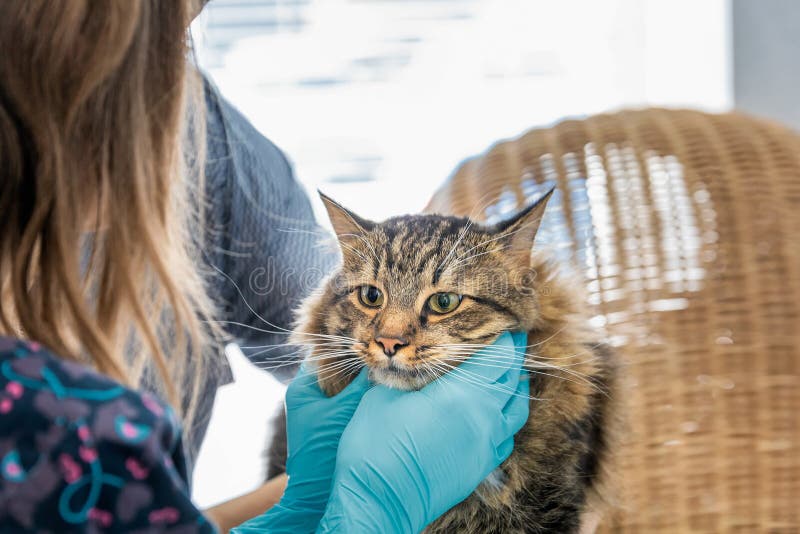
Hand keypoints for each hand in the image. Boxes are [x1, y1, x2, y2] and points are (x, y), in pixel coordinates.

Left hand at [233, 363, 369, 532]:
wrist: (316, 492)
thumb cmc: (323, 450)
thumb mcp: (344, 411)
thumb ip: (361, 385)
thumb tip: (379, 361)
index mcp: (302, 388)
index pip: (323, 355)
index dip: (345, 346)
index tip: (368, 340)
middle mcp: (308, 396)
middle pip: (335, 369)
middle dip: (357, 364)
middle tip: (380, 355)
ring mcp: (319, 410)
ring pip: (344, 386)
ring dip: (361, 382)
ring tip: (383, 371)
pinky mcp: (332, 423)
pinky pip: (348, 402)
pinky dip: (361, 397)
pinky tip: (380, 392)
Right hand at [317, 331, 529, 533]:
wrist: (380, 501)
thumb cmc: (376, 445)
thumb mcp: (383, 395)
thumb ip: (402, 373)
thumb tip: (399, 357)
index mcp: (464, 392)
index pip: (500, 354)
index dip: (502, 336)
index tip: (499, 323)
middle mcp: (485, 416)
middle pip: (512, 377)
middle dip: (511, 356)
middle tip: (506, 341)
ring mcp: (487, 445)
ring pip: (516, 408)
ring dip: (513, 387)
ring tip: (506, 375)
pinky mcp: (481, 467)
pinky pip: (506, 436)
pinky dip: (505, 418)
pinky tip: (492, 415)